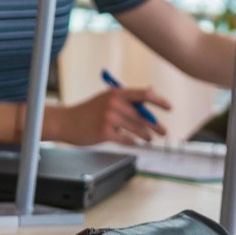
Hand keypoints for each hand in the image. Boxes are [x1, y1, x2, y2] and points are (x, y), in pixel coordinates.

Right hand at [49, 87, 171, 145]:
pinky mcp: (104, 133)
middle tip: (163, 131)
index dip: (159, 101)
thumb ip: (127, 97)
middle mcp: (114, 104)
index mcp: (116, 93)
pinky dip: (132, 142)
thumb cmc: (88, 111)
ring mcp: (109, 118)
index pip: (144, 94)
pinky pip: (125, 139)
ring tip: (150, 139)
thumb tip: (150, 91)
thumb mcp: (107, 98)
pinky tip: (134, 143)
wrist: (66, 122)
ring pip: (136, 129)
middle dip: (155, 125)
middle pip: (142, 115)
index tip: (169, 107)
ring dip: (145, 135)